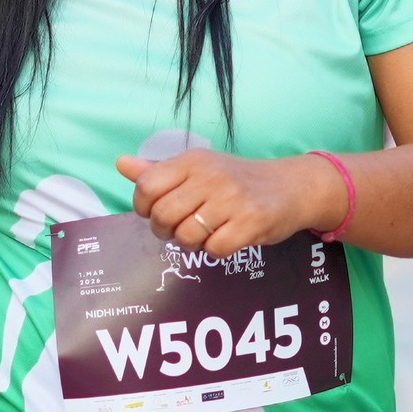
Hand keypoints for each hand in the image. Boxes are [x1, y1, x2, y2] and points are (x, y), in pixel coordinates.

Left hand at [116, 148, 338, 258]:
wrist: (291, 187)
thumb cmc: (237, 180)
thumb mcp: (198, 168)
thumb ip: (158, 170)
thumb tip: (121, 164)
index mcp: (193, 160)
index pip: (146, 187)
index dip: (145, 207)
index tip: (158, 210)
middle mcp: (211, 176)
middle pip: (163, 216)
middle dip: (166, 230)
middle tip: (180, 228)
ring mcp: (232, 199)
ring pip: (186, 236)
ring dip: (192, 243)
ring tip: (205, 233)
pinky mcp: (251, 222)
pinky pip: (214, 250)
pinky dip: (216, 251)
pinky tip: (226, 238)